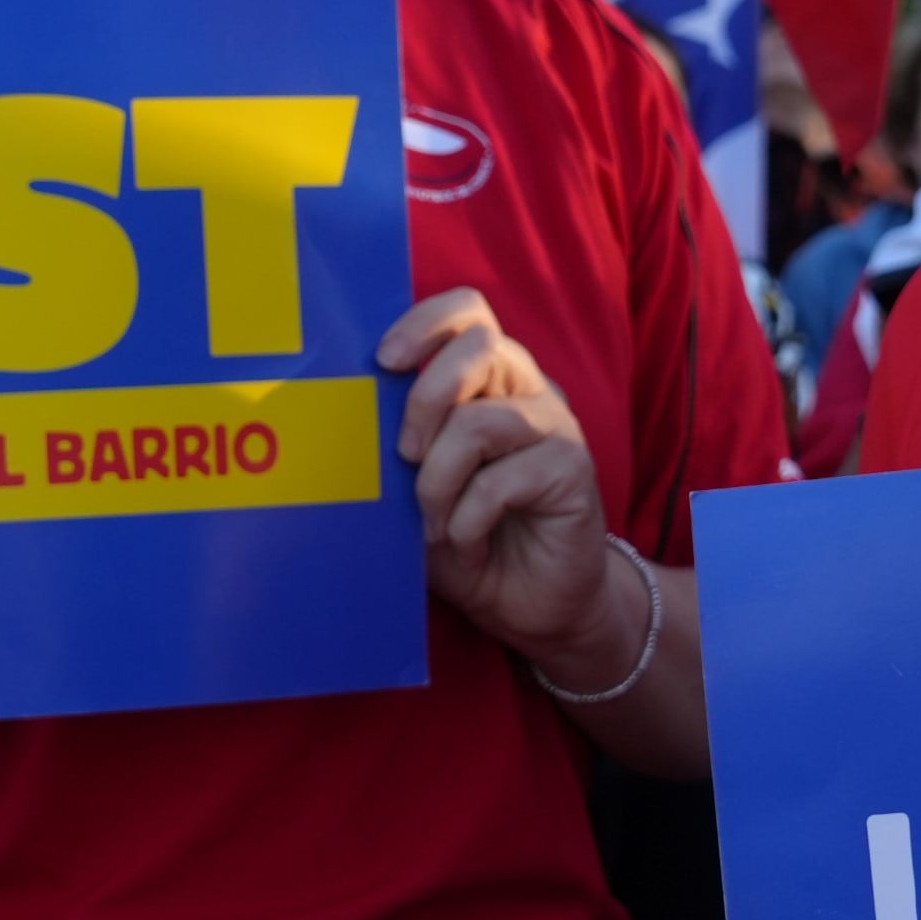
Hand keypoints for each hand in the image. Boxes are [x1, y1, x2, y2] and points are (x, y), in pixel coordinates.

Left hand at [379, 289, 624, 681]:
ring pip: (480, 421)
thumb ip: (399, 448)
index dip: (424, 323)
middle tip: (404, 456)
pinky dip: (466, 519)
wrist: (533, 605)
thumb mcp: (418, 491)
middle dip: (425, 398)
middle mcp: (527, 391)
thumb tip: (347, 419)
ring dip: (438, 480)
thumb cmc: (469, 540)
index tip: (383, 362)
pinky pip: (500, 481)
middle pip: (479, 345)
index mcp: (490, 381)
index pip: (467, 314)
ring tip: (433, 523)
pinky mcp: (573, 469)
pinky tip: (465, 542)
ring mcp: (554, 427)